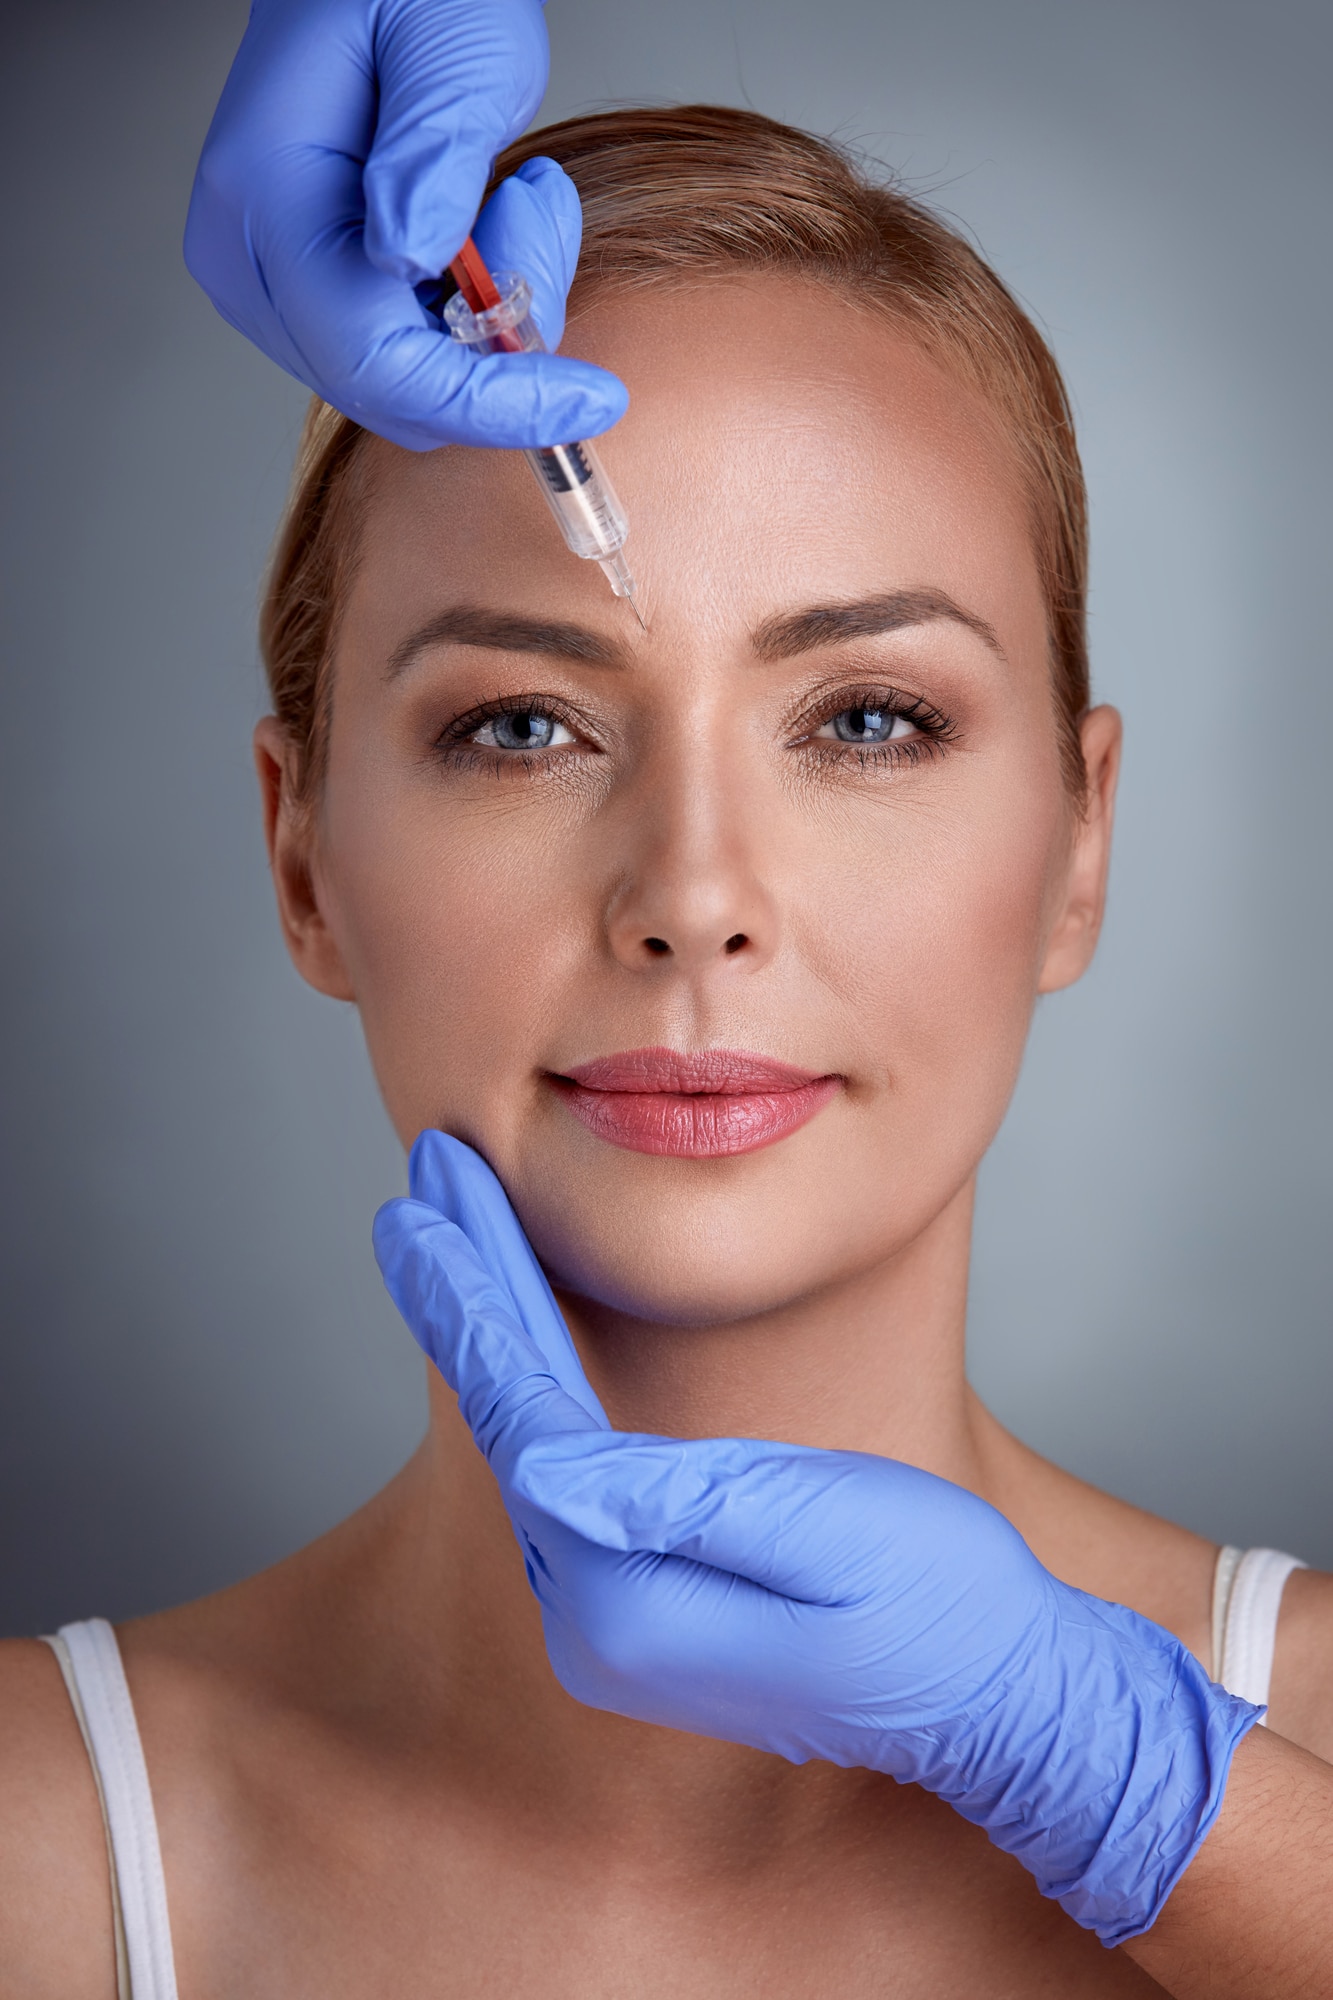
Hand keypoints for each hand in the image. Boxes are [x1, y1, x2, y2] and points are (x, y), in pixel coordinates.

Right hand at [185, 0, 628, 449]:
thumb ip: (433, 150)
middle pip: (395, 393)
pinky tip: (490, 214)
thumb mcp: (449, 41)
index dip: (489, 401)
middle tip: (538, 213)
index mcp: (262, 200)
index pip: (374, 360)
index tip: (589, 401)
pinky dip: (480, 308)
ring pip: (417, 384)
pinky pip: (418, 354)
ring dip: (497, 315)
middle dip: (500, 346)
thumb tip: (413, 258)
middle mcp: (252, 265)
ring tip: (520, 193)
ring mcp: (279, 290)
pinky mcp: (320, 299)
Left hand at [374, 1131, 1260, 1946]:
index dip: (475, 1299)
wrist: (1003, 1694)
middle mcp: (596, 1630)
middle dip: (467, 1298)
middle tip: (422, 1189)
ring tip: (455, 1237)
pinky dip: (538, 1389)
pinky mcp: (650, 1607)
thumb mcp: (821, 1532)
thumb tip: (542, 1465)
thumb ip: (676, 1502)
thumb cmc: (941, 1602)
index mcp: (627, 1607)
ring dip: (493, 1334)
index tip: (431, 1203)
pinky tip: (522, 1337)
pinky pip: (567, 1477)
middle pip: (512, 1428)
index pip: (524, 1421)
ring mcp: (617, 1627)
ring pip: (530, 1448)